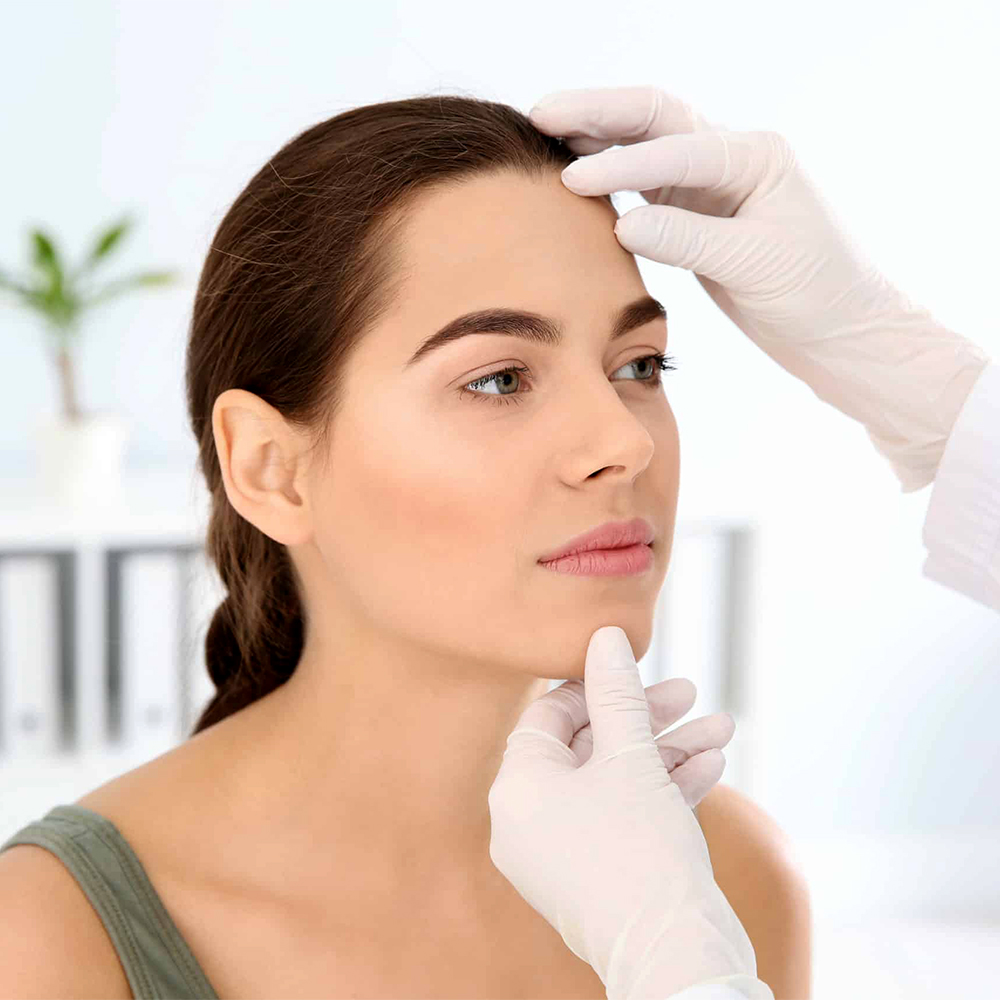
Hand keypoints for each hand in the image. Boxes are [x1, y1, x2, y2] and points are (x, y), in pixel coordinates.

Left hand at [488, 626, 772, 999]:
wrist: (676, 960)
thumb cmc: (641, 851)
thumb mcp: (630, 758)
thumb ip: (615, 693)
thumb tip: (603, 635)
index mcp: (518, 790)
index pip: (547, 716)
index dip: (593, 685)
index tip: (634, 665)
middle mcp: (531, 822)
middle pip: (588, 746)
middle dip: (645, 717)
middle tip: (688, 692)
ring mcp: (564, 853)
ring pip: (616, 781)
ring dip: (668, 751)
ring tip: (723, 726)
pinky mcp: (600, 875)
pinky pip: (627, 816)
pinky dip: (666, 790)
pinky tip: (713, 763)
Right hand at [529, 85, 990, 492]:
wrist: (842, 330)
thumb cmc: (817, 294)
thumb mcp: (755, 265)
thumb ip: (690, 239)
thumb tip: (624, 223)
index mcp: (755, 157)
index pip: (677, 148)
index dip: (622, 164)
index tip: (573, 182)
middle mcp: (732, 159)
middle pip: (655, 118)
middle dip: (598, 113)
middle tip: (542, 115)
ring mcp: (713, 187)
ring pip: (646, 146)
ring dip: (598, 136)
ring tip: (547, 133)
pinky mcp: (699, 218)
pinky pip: (647, 185)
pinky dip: (612, 177)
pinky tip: (579, 177)